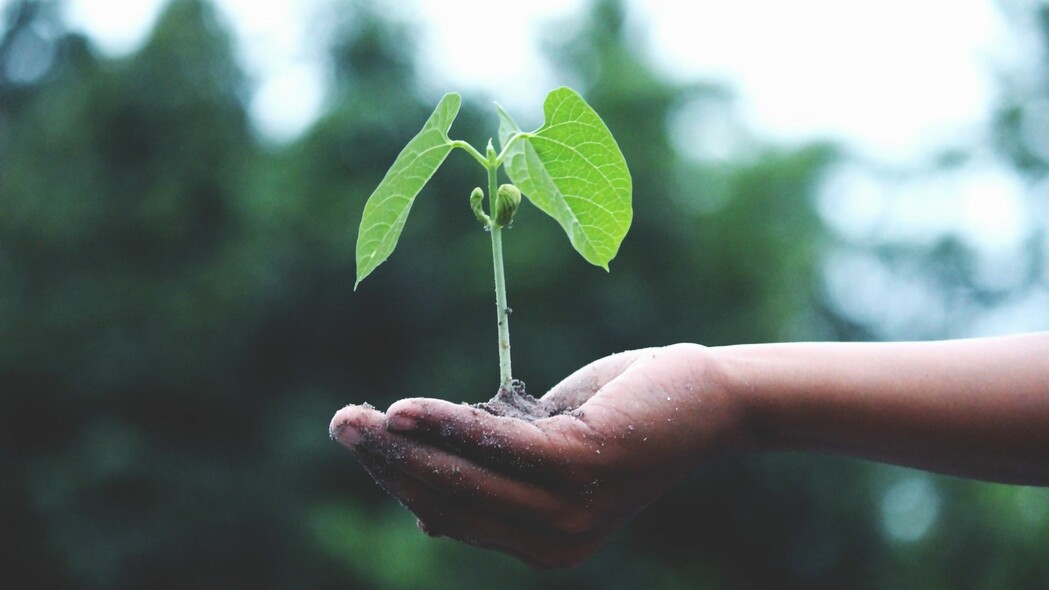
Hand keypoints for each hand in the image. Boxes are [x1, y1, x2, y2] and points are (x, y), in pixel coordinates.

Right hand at [329, 343, 746, 567]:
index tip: (363, 443)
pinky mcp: (583, 466)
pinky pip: (497, 445)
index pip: (453, 515)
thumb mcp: (548, 451)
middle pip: (449, 500)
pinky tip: (405, 410)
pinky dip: (447, 424)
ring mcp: (571, 510)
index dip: (401, 481)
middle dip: (388, 464)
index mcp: (544, 544)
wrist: (706, 398)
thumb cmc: (622, 417)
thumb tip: (424, 512)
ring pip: (464, 477)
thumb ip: (495, 476)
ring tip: (355, 419)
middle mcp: (556, 542)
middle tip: (340, 425)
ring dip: (403, 446)